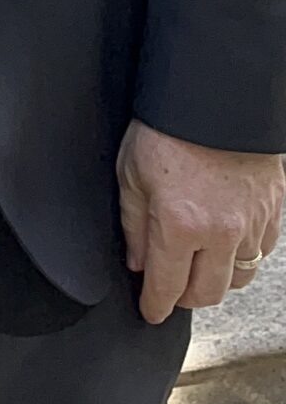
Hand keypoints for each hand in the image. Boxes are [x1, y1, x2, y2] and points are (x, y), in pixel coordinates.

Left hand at [117, 118, 284, 321]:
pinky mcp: (273, 210)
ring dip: (216, 278)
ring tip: (198, 263)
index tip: (150, 310)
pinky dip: (243, 255)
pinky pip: (261, 252)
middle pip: (207, 293)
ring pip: (238, 277)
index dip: (155, 305)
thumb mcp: (132, 171)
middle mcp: (220, 232)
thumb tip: (138, 262)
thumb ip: (133, 224)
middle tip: (171, 287)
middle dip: (184, 297)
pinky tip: (226, 241)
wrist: (218, 93)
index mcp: (180, 224)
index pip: (167, 286)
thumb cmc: (170, 125)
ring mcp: (251, 223)